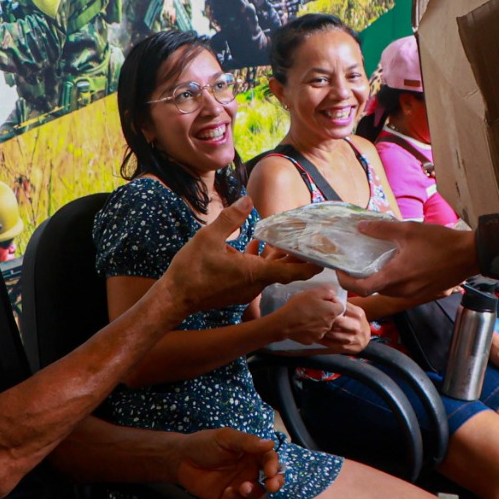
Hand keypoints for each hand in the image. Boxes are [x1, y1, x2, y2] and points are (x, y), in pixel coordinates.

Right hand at [163, 197, 316, 313]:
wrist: (174, 298)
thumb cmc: (190, 270)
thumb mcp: (208, 237)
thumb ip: (231, 218)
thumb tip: (248, 199)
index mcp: (254, 273)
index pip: (292, 271)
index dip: (311, 264)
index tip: (324, 256)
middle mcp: (255, 285)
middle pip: (284, 270)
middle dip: (295, 254)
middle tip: (308, 237)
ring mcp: (246, 291)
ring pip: (270, 272)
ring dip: (277, 257)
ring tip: (285, 238)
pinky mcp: (237, 291)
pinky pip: (257, 275)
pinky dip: (261, 262)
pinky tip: (256, 246)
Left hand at [173, 428, 283, 498]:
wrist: (181, 460)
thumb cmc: (204, 444)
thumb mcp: (226, 438)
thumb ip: (247, 442)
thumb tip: (270, 444)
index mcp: (252, 453)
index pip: (270, 459)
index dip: (274, 465)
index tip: (270, 471)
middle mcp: (249, 469)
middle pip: (271, 479)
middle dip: (276, 483)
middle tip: (271, 485)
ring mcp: (240, 484)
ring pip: (258, 494)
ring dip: (255, 492)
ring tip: (243, 487)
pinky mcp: (229, 498)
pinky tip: (227, 492)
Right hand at [271, 286, 345, 344]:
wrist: (285, 323)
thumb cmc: (299, 305)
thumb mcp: (313, 292)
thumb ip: (326, 291)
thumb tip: (333, 293)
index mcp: (332, 312)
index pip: (340, 307)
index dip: (333, 302)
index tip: (324, 300)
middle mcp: (329, 325)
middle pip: (332, 317)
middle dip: (325, 312)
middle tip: (313, 307)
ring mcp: (321, 334)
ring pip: (323, 326)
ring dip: (318, 321)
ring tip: (306, 316)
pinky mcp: (312, 340)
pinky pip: (314, 333)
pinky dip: (311, 330)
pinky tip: (302, 325)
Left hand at [315, 304, 371, 354]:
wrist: (365, 335)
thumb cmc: (355, 320)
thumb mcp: (354, 310)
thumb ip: (343, 305)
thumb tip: (330, 297)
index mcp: (358, 314)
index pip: (341, 309)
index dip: (329, 308)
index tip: (320, 307)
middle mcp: (356, 326)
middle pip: (337, 322)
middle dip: (325, 320)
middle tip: (315, 318)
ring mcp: (353, 338)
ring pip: (334, 334)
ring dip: (323, 331)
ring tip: (314, 327)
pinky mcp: (349, 348)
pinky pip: (333, 345)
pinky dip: (324, 341)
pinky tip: (318, 337)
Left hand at [339, 220, 478, 298]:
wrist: (469, 255)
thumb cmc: (440, 242)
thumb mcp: (409, 230)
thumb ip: (382, 229)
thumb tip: (361, 227)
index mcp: (396, 276)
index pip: (362, 287)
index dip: (347, 281)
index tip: (340, 270)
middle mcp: (403, 290)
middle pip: (374, 290)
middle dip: (362, 279)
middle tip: (356, 262)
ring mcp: (414, 294)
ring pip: (388, 290)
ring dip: (379, 279)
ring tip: (377, 261)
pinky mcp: (423, 293)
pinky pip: (401, 290)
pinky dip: (393, 280)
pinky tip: (398, 264)